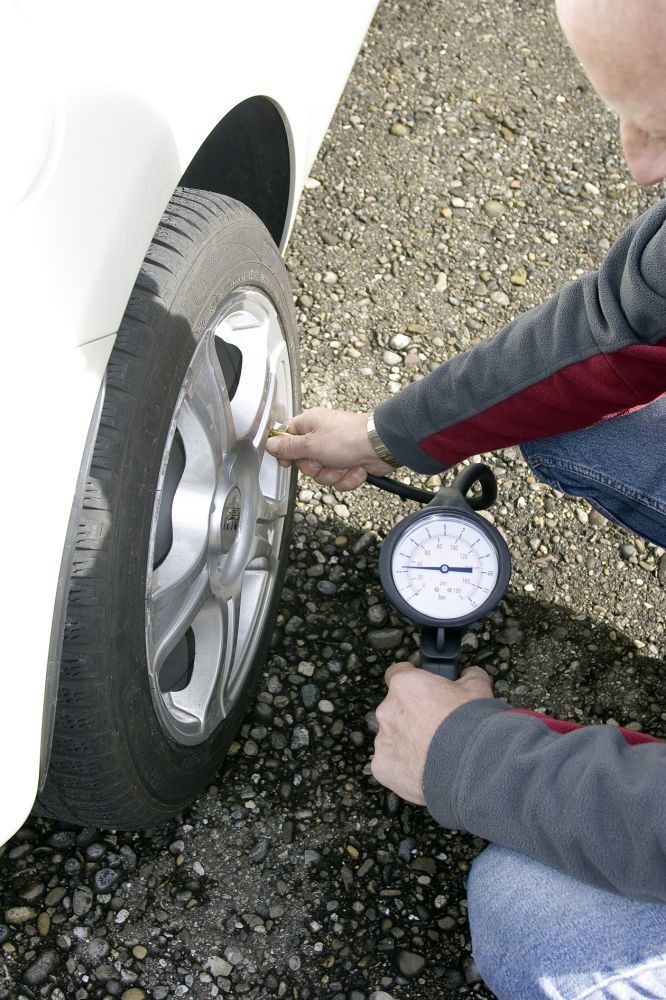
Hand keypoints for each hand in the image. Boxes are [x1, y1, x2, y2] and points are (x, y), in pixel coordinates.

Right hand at [264, 407, 393, 490]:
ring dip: (334, 474)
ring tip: (344, 464)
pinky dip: (348, 478)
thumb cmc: (349, 437)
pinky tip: (356, 469)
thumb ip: (288, 446)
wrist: (381, 446)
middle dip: (316, 469)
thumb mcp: (311, 444)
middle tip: (323, 461)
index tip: (287, 461)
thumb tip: (269, 443)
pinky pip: (339, 480)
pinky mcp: (349, 463)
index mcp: (309, 424)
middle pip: (304, 463)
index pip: (287, 437)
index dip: (285, 452)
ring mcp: (336, 451)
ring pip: (322, 475)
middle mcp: (321, 437)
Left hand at [371, 663, 493, 803]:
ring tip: (434, 754)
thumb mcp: (478, 689)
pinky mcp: (382, 766)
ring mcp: (383, 739)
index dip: (411, 683)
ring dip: (408, 743)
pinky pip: (390, 764)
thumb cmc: (472, 724)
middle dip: (412, 717)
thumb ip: (468, 676)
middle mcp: (387, 709)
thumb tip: (468, 675)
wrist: (472, 766)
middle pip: (395, 710)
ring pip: (392, 738)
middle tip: (435, 729)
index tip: (421, 692)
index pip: (396, 674)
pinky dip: (404, 768)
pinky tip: (425, 770)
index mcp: (405, 685)